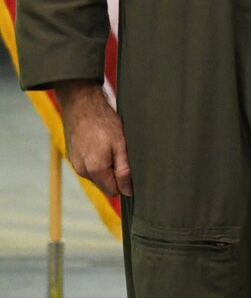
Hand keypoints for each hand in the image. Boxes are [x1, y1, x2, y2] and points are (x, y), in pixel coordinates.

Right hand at [53, 80, 130, 200]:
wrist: (82, 106)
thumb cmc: (104, 123)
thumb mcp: (121, 144)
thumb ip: (124, 170)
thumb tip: (128, 191)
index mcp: (95, 169)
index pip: (113, 191)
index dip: (125, 183)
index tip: (131, 168)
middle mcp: (82, 171)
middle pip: (104, 184)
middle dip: (115, 174)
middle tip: (121, 152)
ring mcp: (75, 164)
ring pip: (96, 175)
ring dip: (106, 166)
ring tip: (111, 146)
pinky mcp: (72, 157)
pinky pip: (88, 166)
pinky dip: (97, 160)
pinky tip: (101, 144)